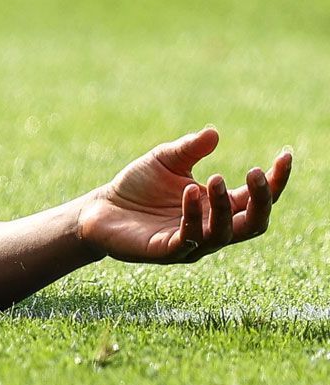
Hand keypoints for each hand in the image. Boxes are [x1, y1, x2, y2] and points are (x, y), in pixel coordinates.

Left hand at [77, 127, 291, 262]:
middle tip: (255, 172)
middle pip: (254, 224)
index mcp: (218, 206)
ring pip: (224, 233)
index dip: (276, 181)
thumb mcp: (165, 160)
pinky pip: (188, 239)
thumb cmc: (138, 186)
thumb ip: (190, 149)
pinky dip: (193, 215)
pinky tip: (190, 191)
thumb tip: (214, 133)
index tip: (285, 155)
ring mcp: (191, 244)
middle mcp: (211, 229)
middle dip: (261, 200)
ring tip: (215, 178)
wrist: (99, 209)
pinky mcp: (165, 251)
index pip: (257, 199)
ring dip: (222, 205)